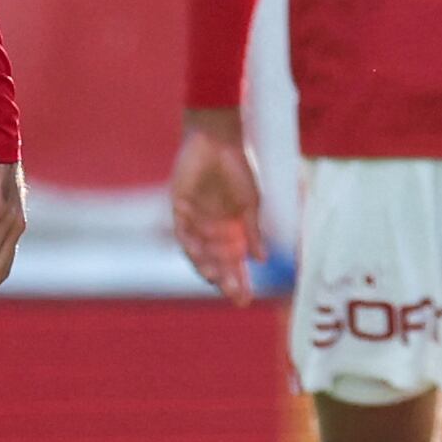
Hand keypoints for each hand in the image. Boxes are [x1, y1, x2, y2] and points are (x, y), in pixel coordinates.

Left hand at [168, 113, 263, 302]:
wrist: (217, 141)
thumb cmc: (238, 168)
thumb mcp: (250, 204)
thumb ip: (253, 231)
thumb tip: (262, 260)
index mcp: (232, 229)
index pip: (236, 262)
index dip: (241, 281)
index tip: (247, 300)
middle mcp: (213, 229)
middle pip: (219, 262)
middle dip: (227, 281)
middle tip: (235, 297)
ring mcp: (196, 221)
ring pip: (200, 253)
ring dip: (207, 267)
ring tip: (216, 280)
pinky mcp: (179, 209)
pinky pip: (184, 234)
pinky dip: (192, 247)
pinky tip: (202, 258)